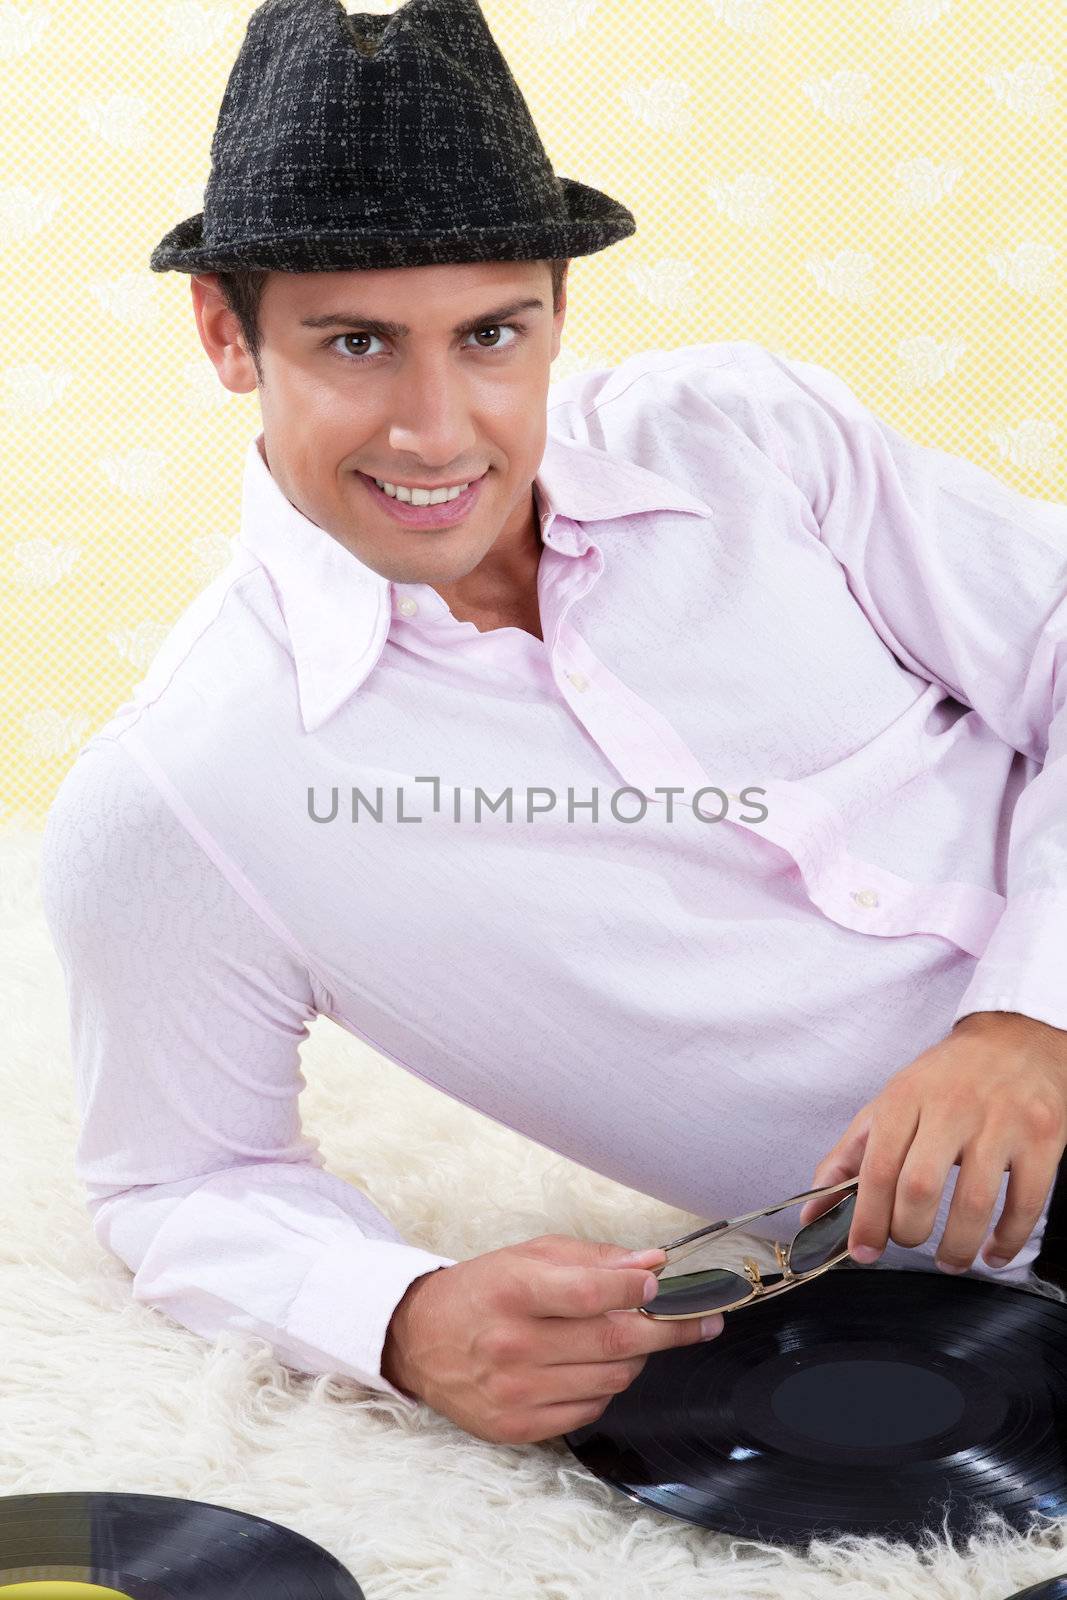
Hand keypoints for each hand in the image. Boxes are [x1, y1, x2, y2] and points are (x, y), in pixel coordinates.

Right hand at [380, 1233, 724, 1443]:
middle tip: (700, 1319)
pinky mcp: (519, 1428)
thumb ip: (593, 1259)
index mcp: (513, 1292)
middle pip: (612, 1342)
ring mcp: (515, 1393)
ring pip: (611, 1380)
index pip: (589, 1293)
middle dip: (668, 1330)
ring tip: (633, 1337)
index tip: (662, 1284)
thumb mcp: (529, 1256)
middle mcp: (512, 1345)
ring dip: (636, 1357)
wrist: (420, 1340)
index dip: (635, 1289)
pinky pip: (591, 1410)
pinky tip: (594, 1367)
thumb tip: (651, 1264)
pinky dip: (605, 1388)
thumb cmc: (482, 1290)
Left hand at [797, 1010, 1066, 1274]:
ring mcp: (1001, 1123)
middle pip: (919, 1187)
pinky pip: (1025, 1203)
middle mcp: (951, 1108)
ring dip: (956, 1247)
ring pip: (973, 1203)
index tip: (863, 1251)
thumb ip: (848, 1158)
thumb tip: (812, 1213)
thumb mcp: (889, 1104)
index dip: (866, 1220)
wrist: (1016, 1039)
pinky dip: (1007, 1240)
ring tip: (949, 1260)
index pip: (876, 1168)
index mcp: (904, 1099)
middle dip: (908, 1233)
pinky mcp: (1042, 1138)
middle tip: (908, 1243)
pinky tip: (992, 1251)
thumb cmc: (946, 1079)